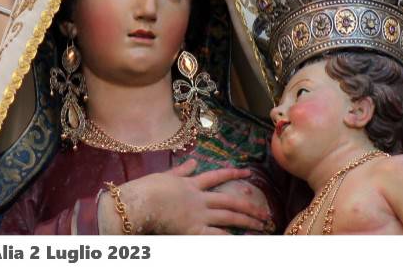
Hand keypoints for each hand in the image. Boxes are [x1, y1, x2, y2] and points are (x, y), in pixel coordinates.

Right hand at [100, 159, 271, 234]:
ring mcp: (198, 214)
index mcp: (190, 183)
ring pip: (228, 216)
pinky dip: (229, 238)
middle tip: (264, 212)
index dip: (233, 173)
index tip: (248, 172)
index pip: (216, 176)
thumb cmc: (144, 189)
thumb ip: (180, 171)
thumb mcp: (163, 175)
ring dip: (247, 221)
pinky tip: (241, 240)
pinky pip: (215, 235)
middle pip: (229, 200)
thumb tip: (192, 162)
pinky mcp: (193, 229)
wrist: (138, 202)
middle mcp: (198, 198)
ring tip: (261, 225)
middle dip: (248, 206)